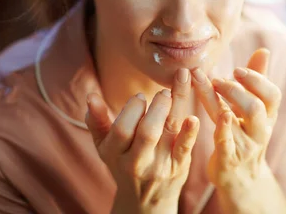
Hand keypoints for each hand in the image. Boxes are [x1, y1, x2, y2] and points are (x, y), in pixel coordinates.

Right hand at [85, 68, 198, 213]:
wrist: (145, 201)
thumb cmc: (123, 163)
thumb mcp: (105, 146)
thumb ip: (96, 121)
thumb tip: (91, 96)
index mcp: (115, 154)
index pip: (123, 129)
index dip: (133, 109)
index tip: (141, 96)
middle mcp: (137, 163)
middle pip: (148, 132)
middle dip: (158, 106)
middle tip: (164, 91)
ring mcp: (160, 166)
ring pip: (170, 131)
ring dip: (177, 104)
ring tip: (180, 83)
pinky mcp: (179, 167)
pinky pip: (185, 148)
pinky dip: (190, 132)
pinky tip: (194, 117)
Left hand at [191, 49, 280, 191]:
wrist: (241, 178)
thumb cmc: (245, 135)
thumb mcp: (255, 109)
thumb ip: (258, 80)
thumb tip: (264, 50)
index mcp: (268, 116)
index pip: (273, 94)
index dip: (256, 79)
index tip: (237, 69)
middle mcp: (261, 130)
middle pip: (257, 106)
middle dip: (237, 88)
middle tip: (218, 78)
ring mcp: (246, 146)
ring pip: (239, 121)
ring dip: (223, 100)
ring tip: (208, 83)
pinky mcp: (229, 159)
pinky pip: (225, 142)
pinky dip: (220, 127)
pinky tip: (210, 111)